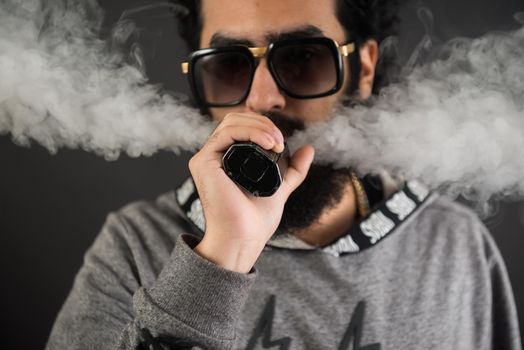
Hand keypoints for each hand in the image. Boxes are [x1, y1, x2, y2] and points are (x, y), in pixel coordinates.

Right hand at [189, 112, 313, 272]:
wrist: (243, 237)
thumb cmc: (254, 221)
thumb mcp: (280, 188)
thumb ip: (293, 170)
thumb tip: (309, 149)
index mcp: (227, 160)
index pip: (242, 127)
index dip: (263, 126)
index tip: (281, 142)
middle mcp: (214, 157)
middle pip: (236, 119)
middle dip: (262, 123)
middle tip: (280, 140)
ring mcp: (207, 159)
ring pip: (231, 122)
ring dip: (259, 126)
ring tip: (276, 142)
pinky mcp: (203, 162)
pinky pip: (226, 133)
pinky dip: (250, 132)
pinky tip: (268, 143)